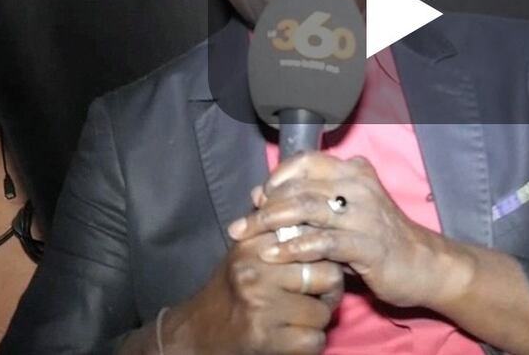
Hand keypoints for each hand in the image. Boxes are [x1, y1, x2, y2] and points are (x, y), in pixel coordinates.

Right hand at [160, 230, 343, 354]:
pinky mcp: (265, 338)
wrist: (198, 330)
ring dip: (318, 319)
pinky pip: (314, 341)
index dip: (326, 253)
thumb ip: (270, 224)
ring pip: (324, 311)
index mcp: (254, 243)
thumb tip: (280, 189)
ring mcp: (259, 305)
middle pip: (329, 273)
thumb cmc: (234, 286)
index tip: (321, 262)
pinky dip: (309, 344)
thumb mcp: (247, 249)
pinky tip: (293, 337)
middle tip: (316, 295)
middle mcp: (255, 270)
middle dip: (330, 289)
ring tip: (300, 316)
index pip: (314, 238)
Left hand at [227, 152, 472, 310]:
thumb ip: (307, 202)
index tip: (257, 198)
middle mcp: (358, 186)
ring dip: (271, 223)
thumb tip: (259, 194)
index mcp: (353, 171)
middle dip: (264, 207)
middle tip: (238, 226)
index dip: (277, 178)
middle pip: (299, 187)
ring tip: (247, 237)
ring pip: (306, 209)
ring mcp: (364, 214)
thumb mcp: (343, 214)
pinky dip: (295, 247)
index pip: (305, 161)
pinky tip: (274, 255)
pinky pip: (324, 242)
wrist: (423, 265)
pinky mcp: (368, 243)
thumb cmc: (377, 238)